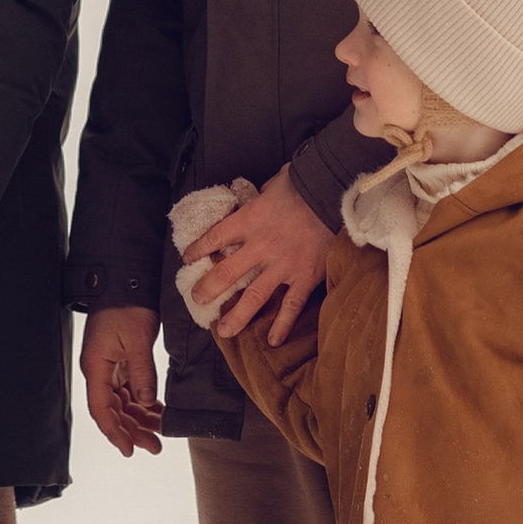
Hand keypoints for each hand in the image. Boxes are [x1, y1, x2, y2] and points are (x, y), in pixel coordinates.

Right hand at [80, 305, 163, 458]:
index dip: (115, 433)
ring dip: (140, 418)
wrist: (124, 281)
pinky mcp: (121, 361)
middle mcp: (100, 371)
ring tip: (159, 433)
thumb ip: (142, 373)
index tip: (130, 450)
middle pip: (113, 411)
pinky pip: (130, 389)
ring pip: (123, 402)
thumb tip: (148, 403)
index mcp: (96, 367)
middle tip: (154, 447)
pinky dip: (143, 402)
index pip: (102, 410)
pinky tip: (157, 411)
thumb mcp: (136, 339)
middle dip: (132, 430)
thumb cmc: (125, 306)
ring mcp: (110, 366)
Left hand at [193, 167, 333, 344]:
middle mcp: (261, 247)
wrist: (334, 192)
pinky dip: (283, 324)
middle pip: (227, 273)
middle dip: (209, 288)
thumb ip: (259, 198)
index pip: (215, 237)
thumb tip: (253, 200)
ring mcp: (283, 265)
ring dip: (237, 316)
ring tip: (224, 332)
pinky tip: (273, 340)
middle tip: (198, 300)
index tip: (188, 259)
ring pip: (255, 296)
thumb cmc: (304, 183)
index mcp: (250, 221)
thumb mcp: (273, 184)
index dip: (198, 249)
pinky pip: (291, 304)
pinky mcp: (306, 276)